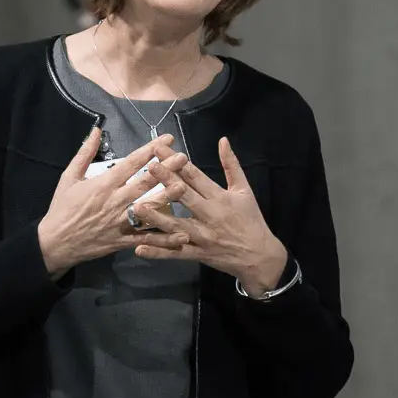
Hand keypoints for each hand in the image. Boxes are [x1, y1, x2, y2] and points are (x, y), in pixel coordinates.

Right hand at [37, 128, 190, 277]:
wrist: (55, 243)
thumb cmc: (62, 207)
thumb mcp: (69, 177)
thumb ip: (84, 153)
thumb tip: (96, 130)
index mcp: (104, 184)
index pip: (131, 163)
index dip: (150, 150)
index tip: (167, 140)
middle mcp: (115, 201)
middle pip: (145, 183)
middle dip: (166, 169)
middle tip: (184, 157)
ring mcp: (120, 222)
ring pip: (148, 209)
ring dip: (167, 197)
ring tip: (185, 187)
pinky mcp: (123, 241)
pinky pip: (146, 239)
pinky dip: (164, 238)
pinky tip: (180, 234)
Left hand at [132, 137, 287, 295]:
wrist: (260, 257)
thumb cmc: (251, 219)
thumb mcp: (245, 190)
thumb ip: (232, 165)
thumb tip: (223, 140)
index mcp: (220, 198)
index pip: (195, 176)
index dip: (177, 162)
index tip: (160, 149)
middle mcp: (209, 216)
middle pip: (184, 197)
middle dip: (165, 181)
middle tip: (148, 168)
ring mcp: (202, 237)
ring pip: (176, 227)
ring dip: (156, 218)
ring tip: (137, 208)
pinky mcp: (198, 254)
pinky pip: (176, 253)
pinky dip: (158, 252)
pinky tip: (140, 248)